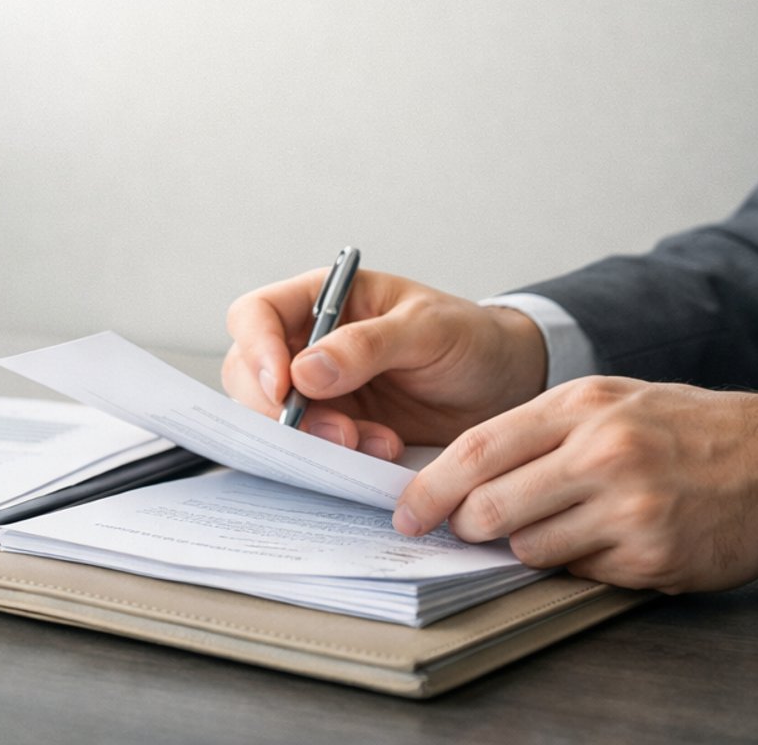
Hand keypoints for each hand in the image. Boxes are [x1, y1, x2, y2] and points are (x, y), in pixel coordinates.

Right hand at [221, 269, 548, 456]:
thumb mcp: (428, 330)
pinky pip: (312, 446)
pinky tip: (381, 451)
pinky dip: (338, 456)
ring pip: (276, 416)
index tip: (284, 386)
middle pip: (250, 372)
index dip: (257, 348)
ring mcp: (320, 389)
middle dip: (282, 409)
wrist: (507, 386)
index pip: (256, 315)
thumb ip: (368, 346)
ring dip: (315, 438)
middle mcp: (309, 343)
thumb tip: (304, 371)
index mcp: (323, 300)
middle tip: (336, 431)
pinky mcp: (338, 426)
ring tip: (374, 443)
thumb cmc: (470, 338)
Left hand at [394, 378, 757, 591]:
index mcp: (578, 408)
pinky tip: (602, 539)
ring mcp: (628, 509)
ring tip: (556, 524)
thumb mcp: (604, 401)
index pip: (476, 451)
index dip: (430, 487)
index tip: (407, 510)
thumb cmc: (678, 427)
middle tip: (464, 527)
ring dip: (524, 546)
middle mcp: (601, 455)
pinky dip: (576, 563)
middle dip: (464, 525)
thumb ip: (534, 431)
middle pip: (491, 507)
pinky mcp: (651, 556)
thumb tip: (461, 474)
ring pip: (529, 547)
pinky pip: (578, 572)